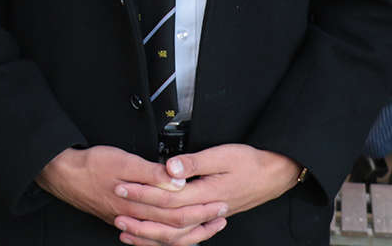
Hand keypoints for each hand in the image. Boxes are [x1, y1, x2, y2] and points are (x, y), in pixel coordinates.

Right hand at [37, 146, 225, 245]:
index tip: (219, 203)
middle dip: (200, 221)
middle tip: (221, 215)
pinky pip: (148, 235)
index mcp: (138, 202)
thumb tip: (177, 180)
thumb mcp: (124, 161)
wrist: (64, 175)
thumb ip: (152, 173)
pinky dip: (163, 236)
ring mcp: (127, 220)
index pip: (177, 212)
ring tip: (206, 227)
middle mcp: (134, 216)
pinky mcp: (121, 219)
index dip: (200, 208)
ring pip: (162, 234)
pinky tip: (172, 235)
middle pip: (174, 227)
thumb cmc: (92, 165)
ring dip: (186, 232)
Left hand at [113, 144, 299, 244]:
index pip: (166, 198)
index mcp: (206, 194)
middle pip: (166, 221)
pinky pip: (185, 235)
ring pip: (175, 234)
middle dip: (139, 217)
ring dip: (150, 233)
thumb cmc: (251, 163)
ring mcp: (208, 217)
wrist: (274, 174)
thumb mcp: (222, 155)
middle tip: (117, 212)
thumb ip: (194, 162)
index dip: (142, 193)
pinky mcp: (209, 216)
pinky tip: (154, 235)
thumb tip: (170, 168)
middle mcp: (205, 210)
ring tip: (128, 230)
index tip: (123, 187)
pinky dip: (167, 237)